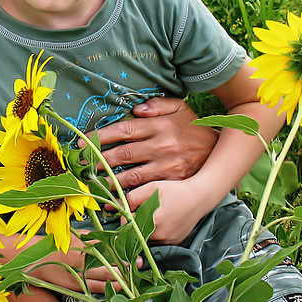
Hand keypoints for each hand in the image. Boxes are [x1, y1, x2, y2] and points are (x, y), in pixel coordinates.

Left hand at [87, 98, 217, 188]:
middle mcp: (161, 146)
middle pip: (123, 154)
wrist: (219, 151)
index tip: (83, 141)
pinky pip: (145, 190)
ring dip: (109, 180)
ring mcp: (166, 166)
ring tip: (93, 181)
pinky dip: (128, 195)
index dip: (101, 136)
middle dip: (99, 160)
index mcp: (159, 126)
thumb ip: (157, 105)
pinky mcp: (171, 182)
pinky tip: (114, 196)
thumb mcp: (180, 108)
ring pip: (131, 176)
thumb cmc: (193, 128)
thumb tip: (135, 109)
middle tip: (82, 164)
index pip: (124, 130)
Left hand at [125, 179, 208, 244]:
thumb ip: (133, 197)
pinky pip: (157, 242)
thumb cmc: (176, 190)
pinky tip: (160, 221)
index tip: (126, 211)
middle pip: (136, 235)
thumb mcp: (152, 188)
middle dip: (132, 225)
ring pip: (146, 240)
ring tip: (150, 216)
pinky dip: (154, 234)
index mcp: (154, 221)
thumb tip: (121, 208)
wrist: (199, 197)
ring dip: (143, 230)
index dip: (124, 218)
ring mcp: (169, 241)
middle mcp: (162, 235)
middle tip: (137, 213)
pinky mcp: (174, 243)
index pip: (128, 225)